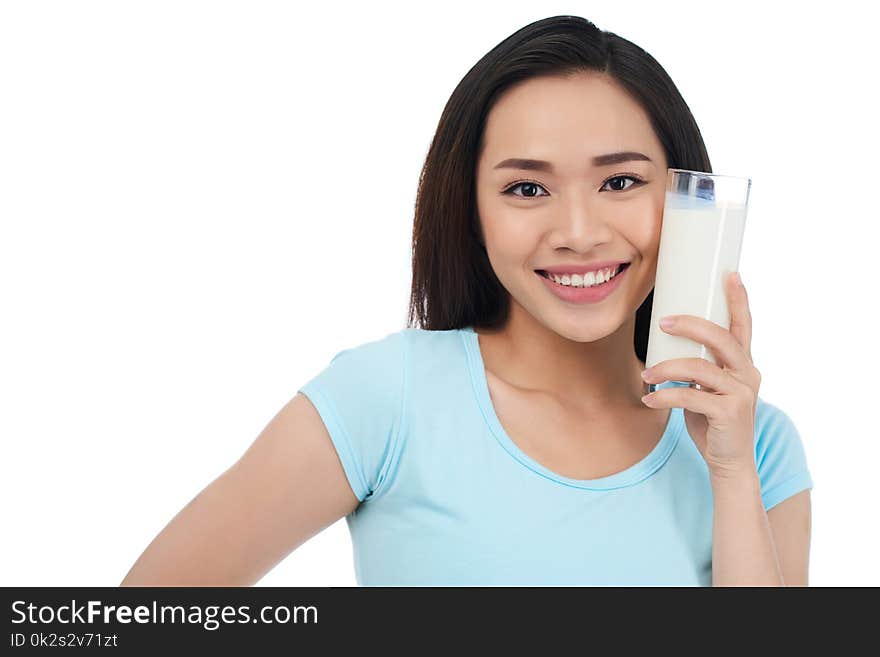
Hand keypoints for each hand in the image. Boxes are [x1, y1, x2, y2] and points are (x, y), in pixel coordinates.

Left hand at [640, 271, 760, 478]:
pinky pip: (690, 397)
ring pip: (699, 368)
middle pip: (721, 338)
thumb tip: (667, 341)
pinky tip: (649, 399)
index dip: (739, 300)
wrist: (729, 462)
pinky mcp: (729, 413)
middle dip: (691, 326)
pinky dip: (665, 396)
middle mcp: (748, 374)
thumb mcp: (707, 388)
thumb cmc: (713, 421)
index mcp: (743, 364)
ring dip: (666, 369)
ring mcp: (741, 393)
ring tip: (645, 375)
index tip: (731, 274)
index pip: (743, 326)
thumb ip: (698, 366)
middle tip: (663, 321)